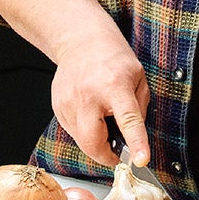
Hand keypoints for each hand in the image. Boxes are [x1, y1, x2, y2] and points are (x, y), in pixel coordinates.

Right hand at [47, 27, 149, 166]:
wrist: (81, 40)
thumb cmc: (112, 58)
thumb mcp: (138, 78)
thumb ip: (138, 110)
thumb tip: (133, 139)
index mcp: (115, 86)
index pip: (128, 120)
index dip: (136, 142)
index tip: (141, 160)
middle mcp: (88, 95)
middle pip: (92, 142)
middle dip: (105, 155)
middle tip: (116, 151)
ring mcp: (69, 101)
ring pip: (81, 140)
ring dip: (95, 139)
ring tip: (102, 116)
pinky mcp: (57, 106)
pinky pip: (72, 131)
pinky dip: (84, 130)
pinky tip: (90, 111)